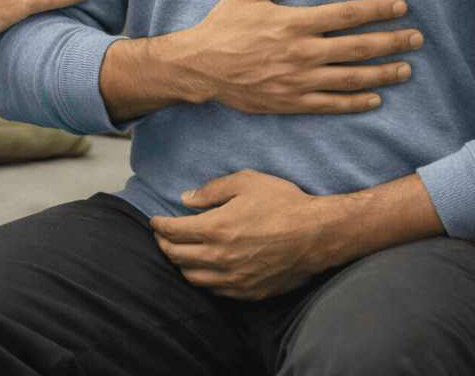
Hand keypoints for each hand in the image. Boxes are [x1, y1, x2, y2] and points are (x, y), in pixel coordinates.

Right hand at [150, 0, 423, 114]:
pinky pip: (331, 104)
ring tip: (406, 70)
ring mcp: (299, 80)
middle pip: (358, 47)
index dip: (377, 10)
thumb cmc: (223, 25)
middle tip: (417, 39)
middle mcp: (302, 52)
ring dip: (382, 73)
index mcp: (295, 22)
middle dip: (392, 42)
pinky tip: (375, 99)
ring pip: (351, 78)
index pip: (347, 15)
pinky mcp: (291, 102)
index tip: (401, 7)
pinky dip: (355, 102)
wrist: (200, 66)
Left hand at [152, 169, 331, 298]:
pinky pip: (214, 290)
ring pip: (192, 278)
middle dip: (164, 244)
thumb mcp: (246, 182)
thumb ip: (212, 190)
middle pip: (177, 256)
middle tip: (162, 236)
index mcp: (216, 229)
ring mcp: (234, 279)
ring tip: (180, 252)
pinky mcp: (248, 292)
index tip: (155, 221)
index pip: (173, 232)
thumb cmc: (284, 204)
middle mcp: (220, 258)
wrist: (318, 235)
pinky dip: (202, 279)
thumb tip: (187, 199)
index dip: (159, 226)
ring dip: (180, 265)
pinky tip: (204, 268)